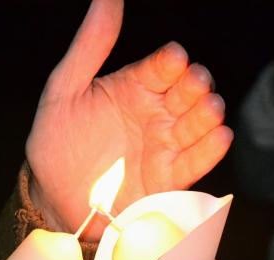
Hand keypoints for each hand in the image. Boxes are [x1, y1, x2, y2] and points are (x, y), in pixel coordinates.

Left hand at [26, 0, 232, 238]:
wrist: (53, 198)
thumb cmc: (56, 144)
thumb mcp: (63, 92)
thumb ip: (88, 47)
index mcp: (133, 86)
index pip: (160, 67)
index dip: (169, 62)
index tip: (173, 58)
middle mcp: (154, 112)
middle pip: (186, 92)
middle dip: (195, 85)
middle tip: (195, 82)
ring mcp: (164, 145)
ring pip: (197, 124)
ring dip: (208, 114)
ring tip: (210, 107)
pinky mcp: (170, 179)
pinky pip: (195, 162)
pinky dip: (210, 150)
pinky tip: (219, 136)